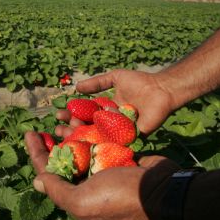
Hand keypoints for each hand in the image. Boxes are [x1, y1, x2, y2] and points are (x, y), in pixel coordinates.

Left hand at [25, 131, 178, 219]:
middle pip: (65, 159)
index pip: (50, 174)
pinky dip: (92, 129)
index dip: (37, 153)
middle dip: (53, 141)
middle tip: (46, 124)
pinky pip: (101, 140)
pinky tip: (85, 117)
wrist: (162, 190)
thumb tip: (36, 181)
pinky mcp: (120, 156)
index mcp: (79, 198)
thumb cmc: (119, 197)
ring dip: (72, 131)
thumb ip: (58, 190)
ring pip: (83, 147)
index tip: (29, 133)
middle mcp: (90, 185)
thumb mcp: (82, 201)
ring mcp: (106, 169)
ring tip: (64, 116)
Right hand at [57, 69, 174, 135]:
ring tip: (67, 132)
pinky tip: (86, 139)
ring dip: (80, 137)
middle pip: (87, 129)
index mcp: (106, 111)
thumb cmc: (139, 82)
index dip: (71, 116)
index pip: (85, 115)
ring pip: (97, 137)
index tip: (58, 114)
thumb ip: (97, 83)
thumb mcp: (115, 78)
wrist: (160, 89)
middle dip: (71, 130)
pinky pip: (113, 141)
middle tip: (59, 129)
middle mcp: (111, 123)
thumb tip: (77, 86)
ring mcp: (120, 132)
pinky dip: (100, 140)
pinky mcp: (130, 138)